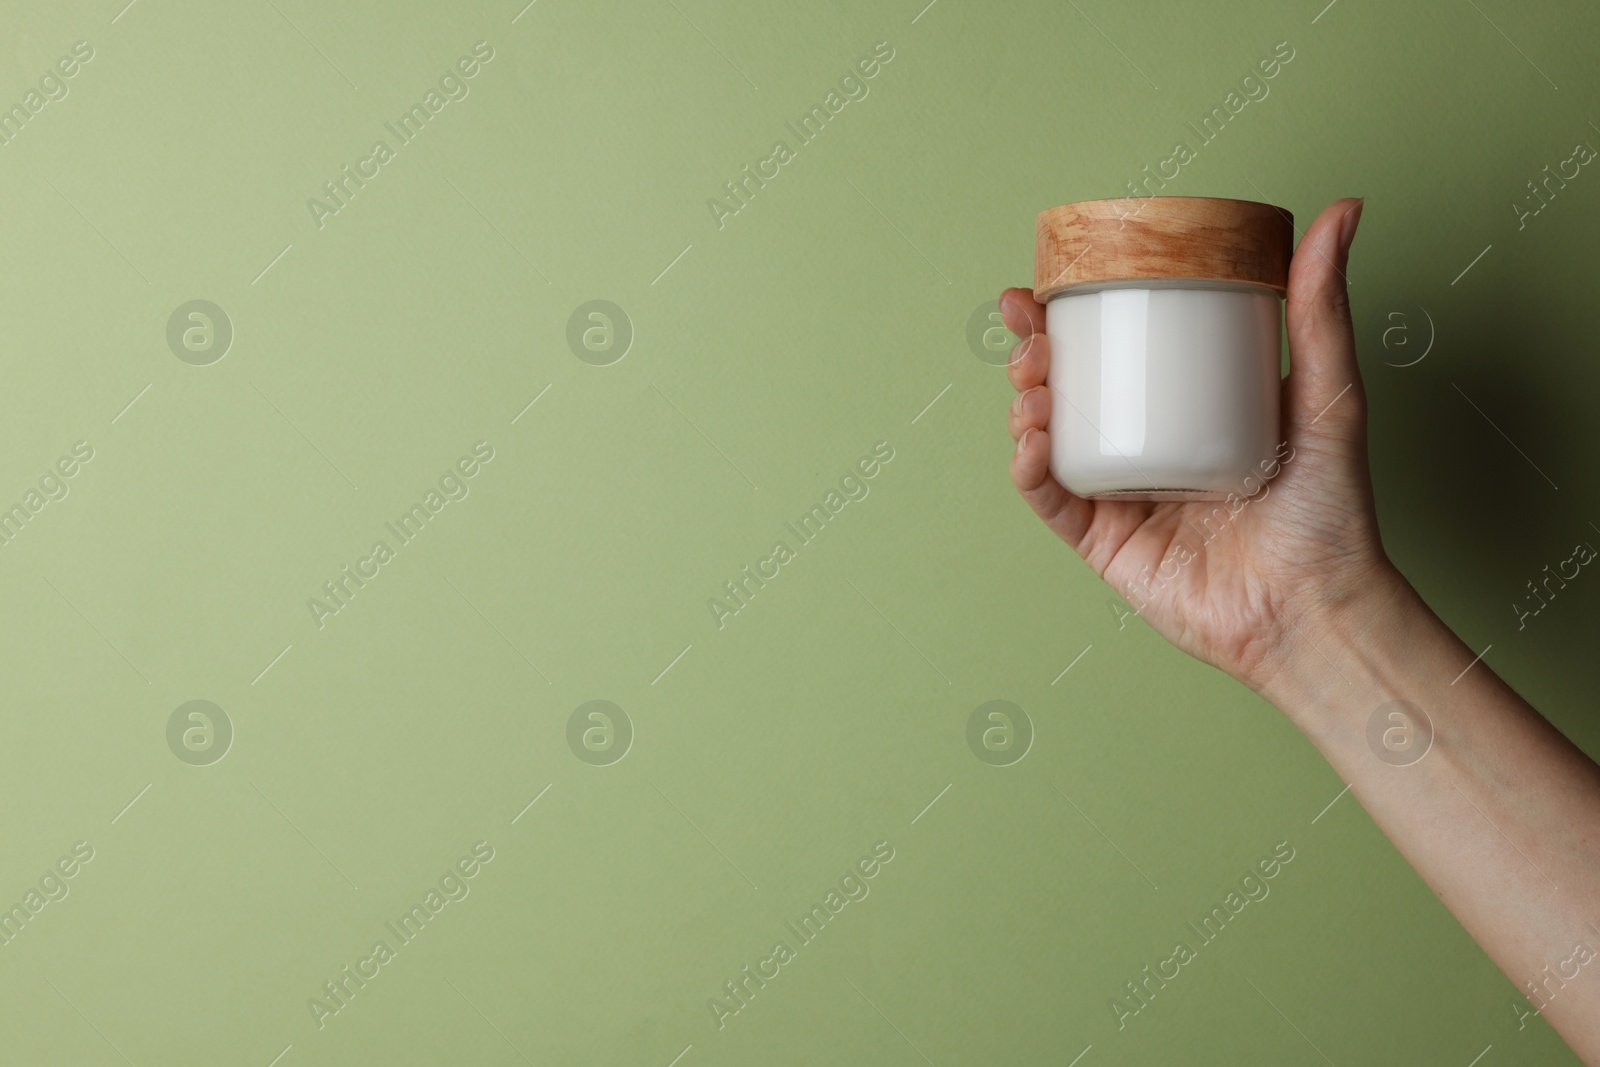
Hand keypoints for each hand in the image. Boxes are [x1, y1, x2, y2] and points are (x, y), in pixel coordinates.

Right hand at [1002, 197, 1396, 688]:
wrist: (1316, 607)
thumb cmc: (1330, 511)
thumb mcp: (1327, 393)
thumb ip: (1323, 307)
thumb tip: (1341, 211)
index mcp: (1188, 409)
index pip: (1118, 349)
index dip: (1069, 315)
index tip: (1043, 285)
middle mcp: (1147, 448)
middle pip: (1071, 388)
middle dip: (1034, 355)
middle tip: (1030, 336)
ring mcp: (1121, 496)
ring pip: (1050, 439)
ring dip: (1025, 404)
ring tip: (1033, 386)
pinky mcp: (1104, 544)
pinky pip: (1052, 501)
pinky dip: (1030, 469)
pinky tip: (1030, 444)